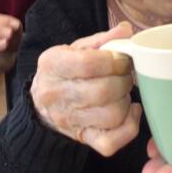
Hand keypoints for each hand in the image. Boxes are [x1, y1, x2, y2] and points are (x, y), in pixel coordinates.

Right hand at [30, 22, 141, 156]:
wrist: (41, 104)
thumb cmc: (64, 71)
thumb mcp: (76, 49)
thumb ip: (102, 39)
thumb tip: (127, 30)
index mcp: (52, 64)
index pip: (88, 63)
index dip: (114, 61)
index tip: (122, 59)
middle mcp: (56, 94)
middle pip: (103, 91)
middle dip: (123, 80)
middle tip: (126, 74)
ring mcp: (69, 120)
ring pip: (111, 115)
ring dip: (126, 100)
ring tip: (123, 91)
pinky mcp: (82, 138)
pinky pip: (111, 142)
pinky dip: (129, 127)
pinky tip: (130, 111)